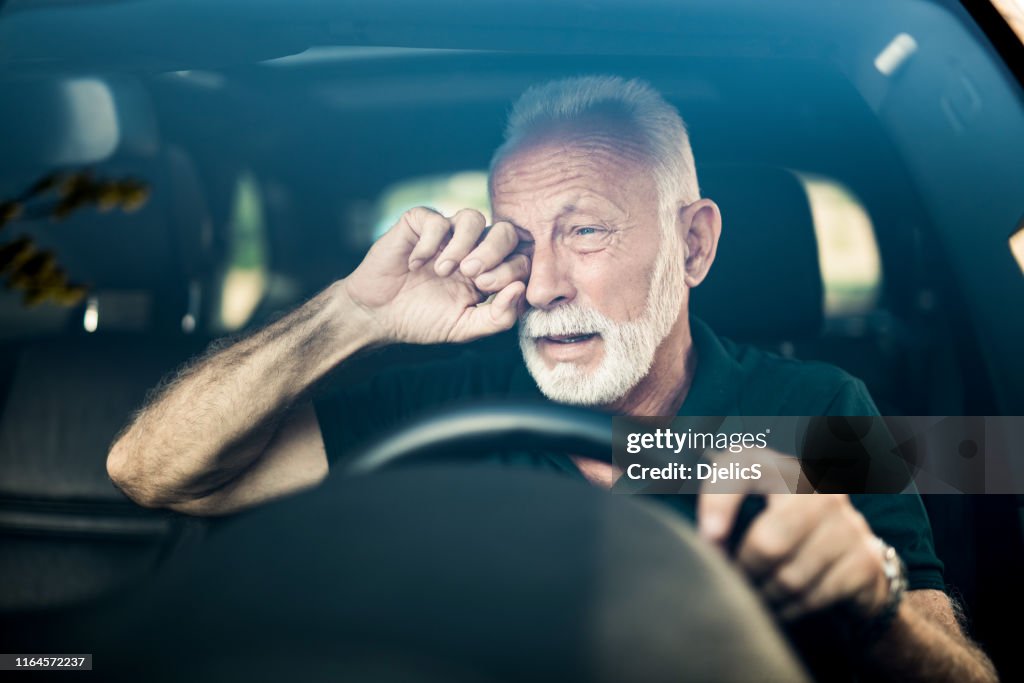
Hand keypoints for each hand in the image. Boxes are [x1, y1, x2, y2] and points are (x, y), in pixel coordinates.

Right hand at [343, 207, 528, 343]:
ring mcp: (446, 234)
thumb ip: (498, 317)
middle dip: (494, 252)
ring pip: (472, 217)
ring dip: (464, 244)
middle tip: (473, 276)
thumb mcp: (465, 328)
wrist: (378, 315)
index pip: (520, 256)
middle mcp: (472, 248)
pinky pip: (435, 219)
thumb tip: (519, 290)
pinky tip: (415, 264)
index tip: (486, 289)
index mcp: (489, 271)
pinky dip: (429, 242)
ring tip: (445, 270)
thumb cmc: (423, 321)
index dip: (511, 269)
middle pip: (505, 231)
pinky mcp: (418, 224)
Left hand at [697, 451, 889, 621]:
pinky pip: (816, 596)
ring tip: (758, 594)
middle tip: (736, 581)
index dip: (719, 502)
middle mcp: (818, 486)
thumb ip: (721, 502)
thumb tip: (708, 541)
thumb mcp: (750, 496)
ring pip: (791, 577)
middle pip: (768, 543)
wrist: (850, 546)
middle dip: (746, 571)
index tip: (706, 539)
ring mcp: (846, 522)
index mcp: (781, 465)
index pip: (742, 469)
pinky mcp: (864, 558)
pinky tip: (784, 605)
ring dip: (767, 595)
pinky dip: (793, 608)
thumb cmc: (782, 521)